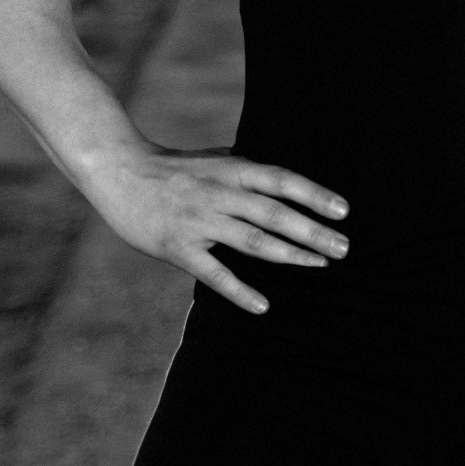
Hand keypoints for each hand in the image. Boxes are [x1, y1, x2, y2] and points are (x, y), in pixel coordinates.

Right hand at [92, 144, 349, 314]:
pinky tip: (263, 306)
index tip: (344, 210)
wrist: (119, 171)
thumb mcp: (214, 159)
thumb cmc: (173, 167)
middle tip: (344, 248)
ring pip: (253, 241)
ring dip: (290, 255)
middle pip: (275, 213)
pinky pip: (214, 273)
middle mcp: (220, 193)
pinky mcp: (178, 247)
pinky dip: (240, 291)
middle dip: (313, 231)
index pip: (281, 180)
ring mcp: (199, 220)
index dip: (314, 194)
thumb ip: (245, 169)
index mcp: (231, 169)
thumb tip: (282, 179)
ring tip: (320, 265)